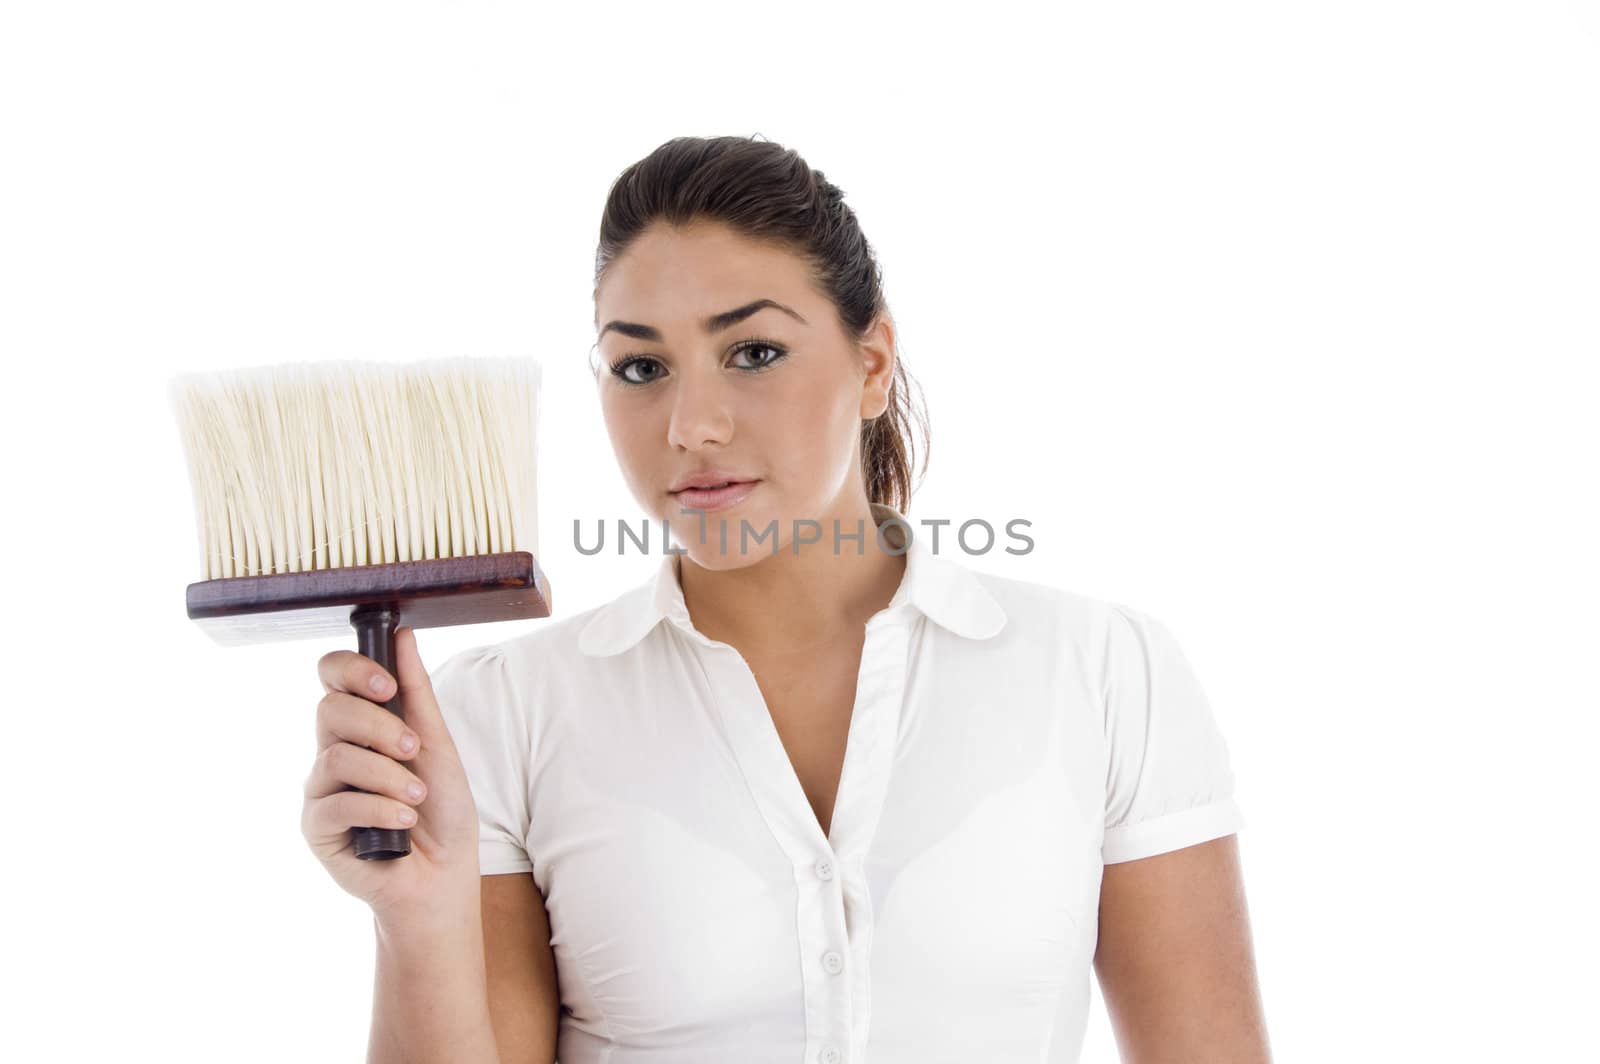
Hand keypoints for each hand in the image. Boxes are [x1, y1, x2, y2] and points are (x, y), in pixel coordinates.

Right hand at [301, 627, 480, 923]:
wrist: (443, 876)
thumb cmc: (442, 811)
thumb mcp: (437, 746)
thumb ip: (417, 694)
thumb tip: (404, 637)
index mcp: (359, 726)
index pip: (331, 677)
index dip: (351, 669)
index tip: (387, 685)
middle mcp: (332, 752)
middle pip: (330, 710)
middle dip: (380, 726)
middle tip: (414, 750)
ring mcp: (320, 790)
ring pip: (335, 756)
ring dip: (388, 775)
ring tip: (417, 799)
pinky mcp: (316, 828)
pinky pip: (336, 804)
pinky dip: (378, 809)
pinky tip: (403, 822)